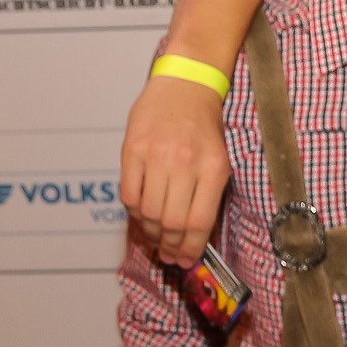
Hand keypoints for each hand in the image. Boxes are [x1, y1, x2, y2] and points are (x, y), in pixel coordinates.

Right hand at [121, 76, 231, 268]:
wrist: (185, 86)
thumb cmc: (204, 127)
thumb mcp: (218, 160)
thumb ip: (208, 196)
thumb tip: (196, 237)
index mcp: (214, 168)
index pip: (200, 222)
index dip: (191, 248)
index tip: (186, 260)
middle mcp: (186, 163)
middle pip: (172, 222)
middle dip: (170, 245)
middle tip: (169, 254)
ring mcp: (157, 156)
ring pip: (148, 212)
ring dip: (150, 232)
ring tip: (155, 237)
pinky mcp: (132, 150)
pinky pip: (128, 194)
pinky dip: (133, 212)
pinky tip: (140, 215)